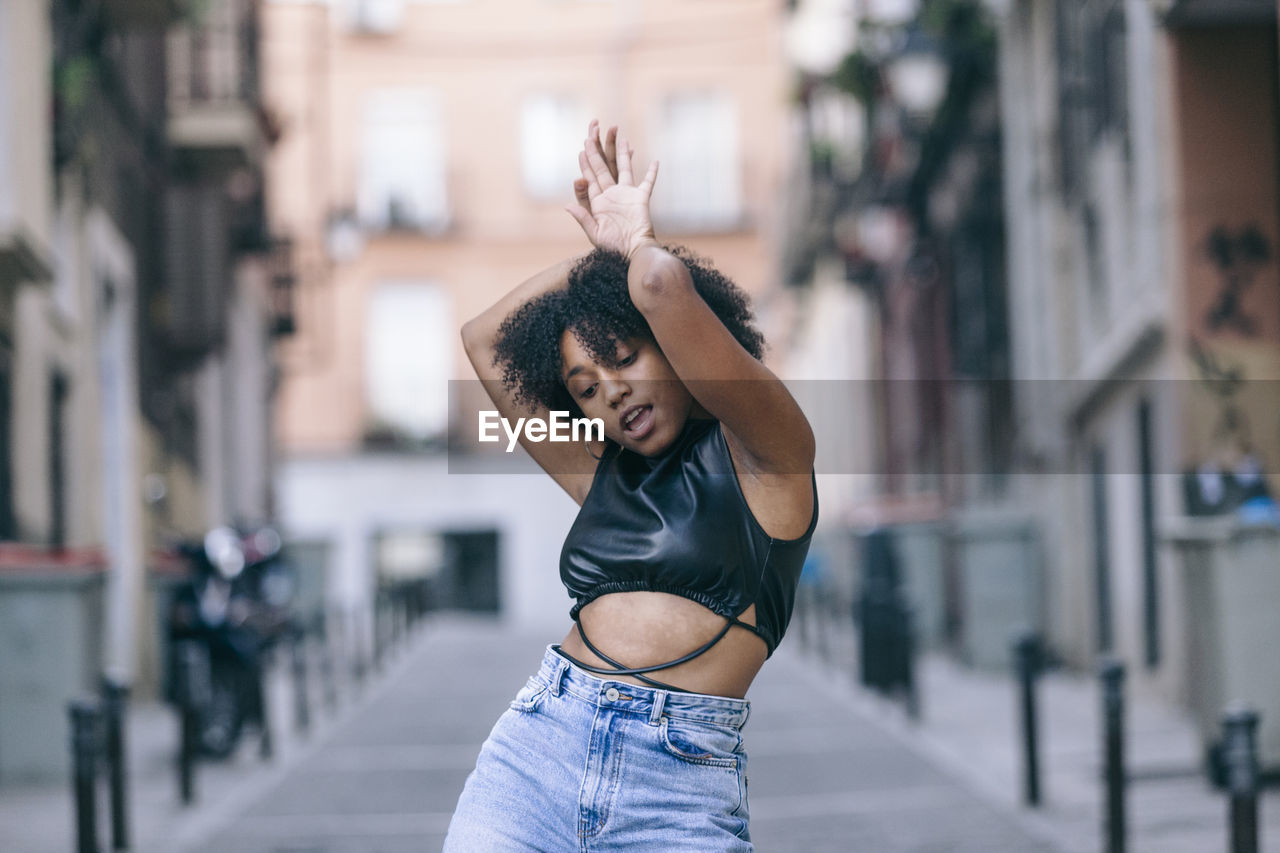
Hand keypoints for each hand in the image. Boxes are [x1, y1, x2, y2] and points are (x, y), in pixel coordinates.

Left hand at [564, 120, 659, 259]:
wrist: (633, 253)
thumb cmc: (613, 248)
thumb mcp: (595, 234)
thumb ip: (583, 218)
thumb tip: (567, 206)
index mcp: (599, 202)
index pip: (590, 179)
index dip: (586, 164)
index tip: (582, 149)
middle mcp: (612, 195)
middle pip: (604, 169)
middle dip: (598, 152)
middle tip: (592, 134)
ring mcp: (627, 195)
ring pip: (625, 169)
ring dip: (623, 154)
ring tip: (622, 138)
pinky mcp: (641, 199)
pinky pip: (647, 183)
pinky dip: (652, 173)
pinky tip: (655, 162)